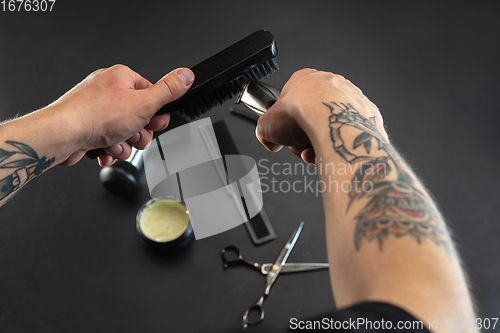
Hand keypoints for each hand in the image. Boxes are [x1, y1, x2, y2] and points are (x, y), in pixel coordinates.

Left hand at [51, 64, 193, 166]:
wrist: (62, 135)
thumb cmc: (95, 116)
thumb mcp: (143, 103)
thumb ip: (168, 90)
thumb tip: (186, 75)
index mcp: (122, 77)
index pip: (152, 95)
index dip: (155, 114)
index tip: (152, 122)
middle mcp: (108, 90)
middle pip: (140, 116)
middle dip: (138, 132)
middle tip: (131, 133)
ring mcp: (96, 109)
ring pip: (125, 132)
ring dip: (124, 144)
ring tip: (113, 143)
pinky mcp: (88, 126)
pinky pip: (109, 141)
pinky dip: (110, 149)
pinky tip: (105, 150)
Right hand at [256, 68, 384, 163]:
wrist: (331, 123)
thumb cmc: (302, 115)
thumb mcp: (266, 124)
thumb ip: (264, 132)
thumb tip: (269, 141)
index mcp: (304, 79)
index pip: (290, 101)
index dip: (284, 121)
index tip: (282, 133)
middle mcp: (329, 84)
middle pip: (309, 116)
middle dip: (301, 136)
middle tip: (297, 145)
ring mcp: (349, 97)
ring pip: (328, 126)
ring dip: (317, 142)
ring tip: (312, 151)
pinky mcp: (364, 113)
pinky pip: (346, 132)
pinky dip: (336, 144)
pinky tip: (327, 151)